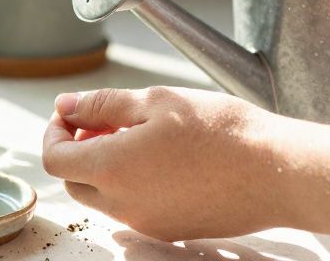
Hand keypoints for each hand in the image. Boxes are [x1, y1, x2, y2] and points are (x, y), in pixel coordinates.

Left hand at [41, 86, 280, 241]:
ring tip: (138, 134)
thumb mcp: (156, 100)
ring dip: (105, 167)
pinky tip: (162, 158)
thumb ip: (102, 105)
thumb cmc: (221, 131)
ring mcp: (147, 222)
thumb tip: (66, 106)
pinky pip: (133, 208)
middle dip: (78, 149)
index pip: (55, 159)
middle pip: (75, 181)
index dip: (55, 132)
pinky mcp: (170, 230)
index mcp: (112, 169)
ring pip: (104, 197)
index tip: (71, 112)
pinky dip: (131, 184)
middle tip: (104, 121)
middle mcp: (123, 204)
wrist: (275, 171)